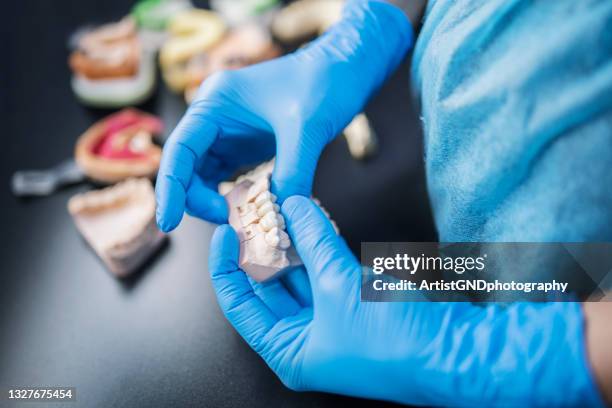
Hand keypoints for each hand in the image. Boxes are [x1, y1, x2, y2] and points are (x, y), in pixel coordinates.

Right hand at [155, 0, 413, 230]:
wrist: (345, 70)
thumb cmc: (324, 84)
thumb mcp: (307, 129)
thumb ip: (291, 173)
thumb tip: (282, 216)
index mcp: (215, 104)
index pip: (180, 150)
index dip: (170, 189)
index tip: (168, 224)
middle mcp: (215, 119)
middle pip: (188, 168)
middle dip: (197, 199)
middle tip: (226, 222)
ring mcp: (229, 133)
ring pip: (205, 176)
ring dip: (215, 201)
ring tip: (239, 220)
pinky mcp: (246, 146)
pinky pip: (229, 177)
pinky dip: (235, 197)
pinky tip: (249, 210)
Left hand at [209, 196, 602, 405]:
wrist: (453, 348)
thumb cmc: (393, 341)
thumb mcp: (340, 286)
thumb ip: (313, 242)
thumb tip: (293, 207)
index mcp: (289, 352)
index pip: (242, 306)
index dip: (228, 268)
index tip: (225, 234)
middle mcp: (306, 340)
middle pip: (270, 289)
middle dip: (262, 251)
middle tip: (254, 216)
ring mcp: (332, 322)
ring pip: (301, 277)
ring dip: (293, 245)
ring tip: (281, 211)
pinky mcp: (355, 304)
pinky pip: (328, 271)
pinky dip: (321, 248)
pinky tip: (314, 221)